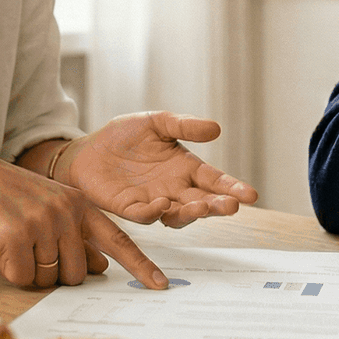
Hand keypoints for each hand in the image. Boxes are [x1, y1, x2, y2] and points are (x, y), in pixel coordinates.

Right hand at [0, 148, 170, 289]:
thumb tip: (101, 266)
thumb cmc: (8, 197)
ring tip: (13, 241)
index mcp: (80, 205)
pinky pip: (21, 278)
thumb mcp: (49, 207)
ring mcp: (42, 222)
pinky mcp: (16, 235)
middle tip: (31, 249)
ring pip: (48, 279)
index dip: (141, 265)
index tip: (161, 286)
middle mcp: (66, 212)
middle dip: (54, 273)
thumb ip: (77, 234)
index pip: (119, 240)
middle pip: (77, 275)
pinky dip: (8, 270)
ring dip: (29, 271)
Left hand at [59, 112, 258, 227]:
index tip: (251, 195)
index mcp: (185, 168)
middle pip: (203, 202)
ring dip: (192, 213)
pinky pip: (146, 215)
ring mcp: (153, 201)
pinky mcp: (129, 208)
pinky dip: (155, 212)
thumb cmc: (124, 136)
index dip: (233, 187)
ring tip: (202, 206)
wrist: (87, 150)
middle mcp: (174, 189)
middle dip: (219, 206)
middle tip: (232, 206)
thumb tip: (216, 128)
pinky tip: (162, 204)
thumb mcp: (157, 122)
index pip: (214, 180)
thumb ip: (184, 125)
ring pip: (178, 214)